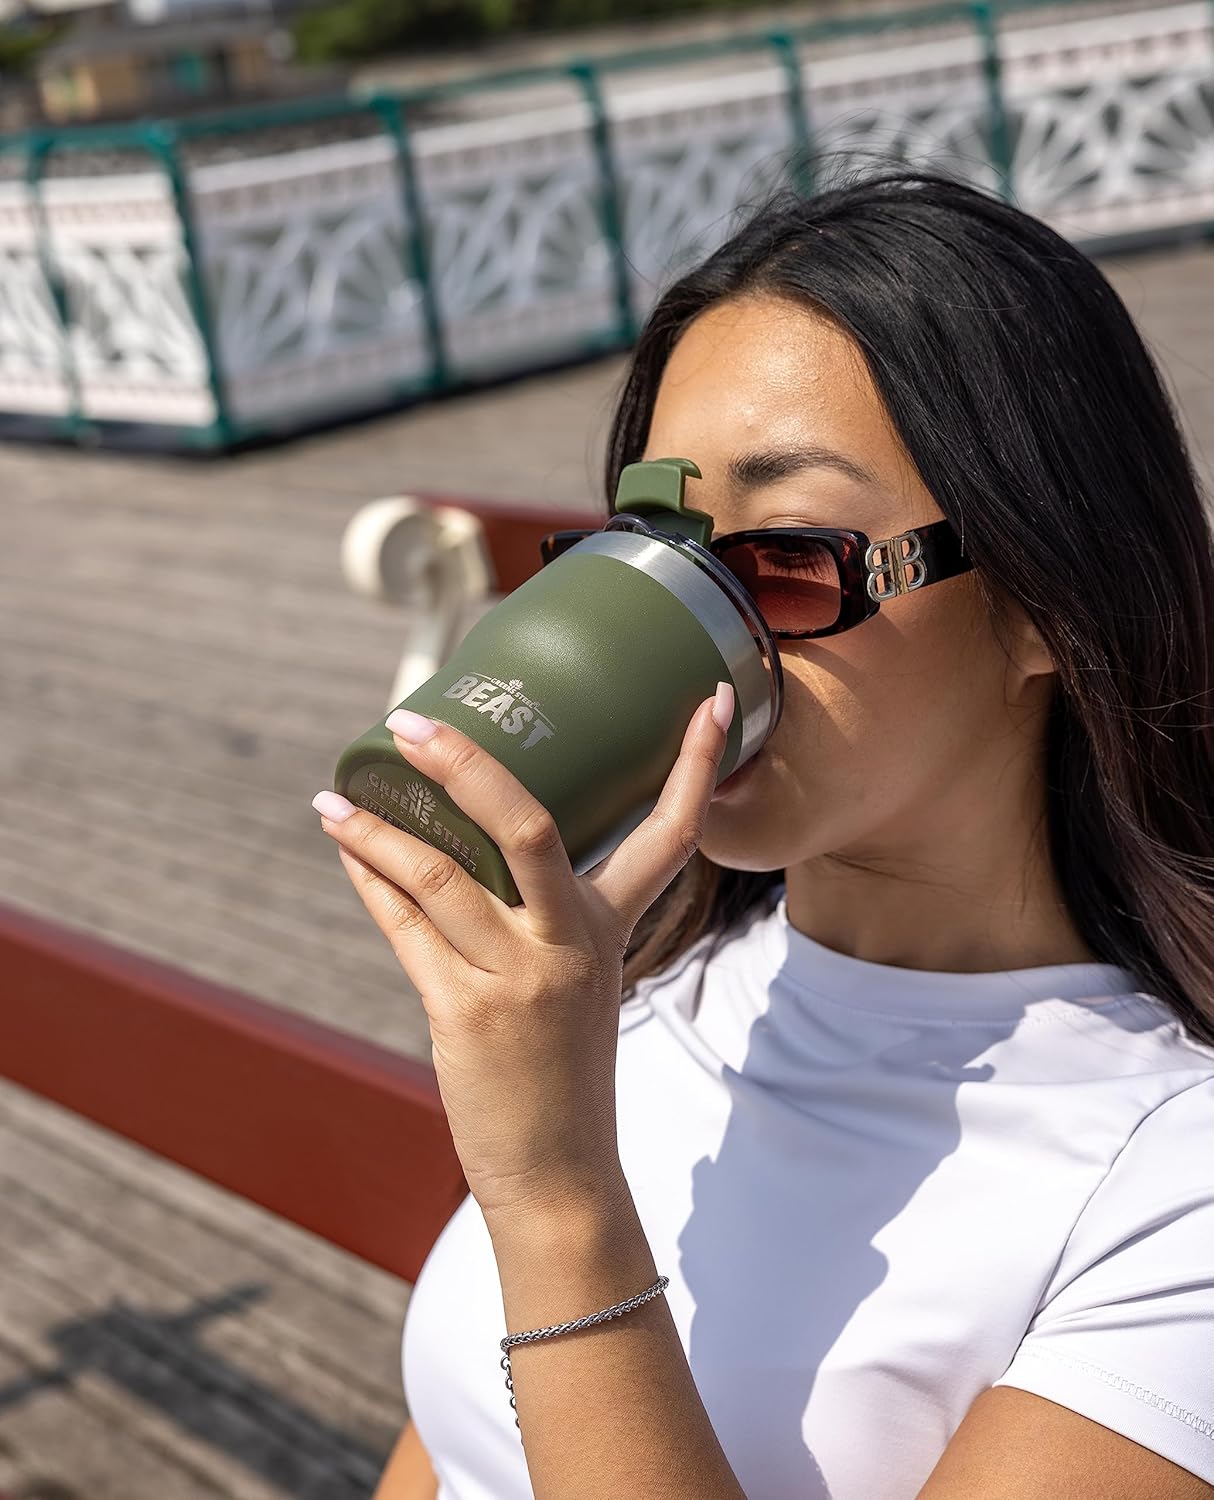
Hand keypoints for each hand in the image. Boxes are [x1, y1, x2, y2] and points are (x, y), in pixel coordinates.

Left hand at [311, 681, 733, 1231]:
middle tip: (411, 722)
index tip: (714, 698)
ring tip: (333, 797)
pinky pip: (406, 927)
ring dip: (377, 830)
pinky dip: (370, 880)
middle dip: (465, 764)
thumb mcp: (574, 984)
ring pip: (440, 875)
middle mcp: (572, 942)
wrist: (558, 1174)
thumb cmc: (560, 1071)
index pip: (670, 832)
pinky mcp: (466, 1014)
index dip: (694, 764)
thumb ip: (535, 917)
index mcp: (609, 929)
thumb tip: (455, 849)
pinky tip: (345, 849)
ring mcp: (519, 978)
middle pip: (528, 826)